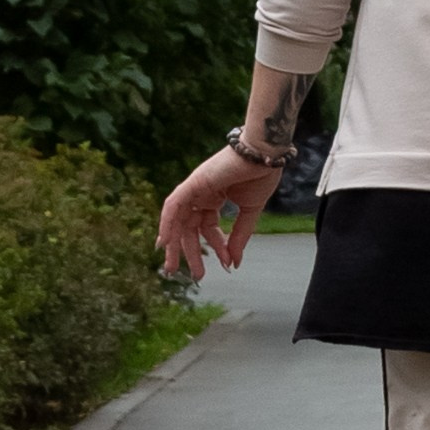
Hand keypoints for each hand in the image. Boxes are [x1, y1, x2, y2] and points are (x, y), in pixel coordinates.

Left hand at [157, 146, 283, 281]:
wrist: (265, 154)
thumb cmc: (260, 175)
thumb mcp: (249, 212)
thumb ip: (239, 236)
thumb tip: (234, 263)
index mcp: (214, 198)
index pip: (208, 228)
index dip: (217, 247)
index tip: (226, 264)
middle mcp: (201, 194)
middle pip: (189, 227)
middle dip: (188, 252)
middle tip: (192, 275)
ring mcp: (195, 188)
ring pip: (177, 220)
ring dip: (173, 245)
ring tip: (171, 267)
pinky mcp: (193, 183)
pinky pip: (174, 205)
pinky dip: (167, 223)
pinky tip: (164, 242)